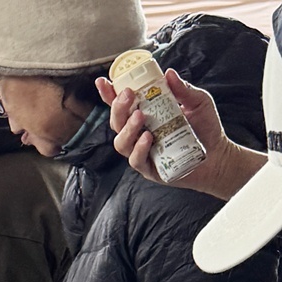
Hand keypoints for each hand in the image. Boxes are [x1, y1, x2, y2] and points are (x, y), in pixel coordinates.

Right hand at [95, 70, 261, 198]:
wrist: (219, 155)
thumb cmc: (205, 128)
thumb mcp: (198, 102)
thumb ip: (183, 89)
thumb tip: (169, 73)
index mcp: (144, 116)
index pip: (121, 105)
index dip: (108, 94)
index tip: (102, 81)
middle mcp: (137, 134)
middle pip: (116, 122)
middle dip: (117, 108)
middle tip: (128, 95)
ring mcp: (141, 152)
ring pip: (121, 142)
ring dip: (127, 128)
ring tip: (139, 116)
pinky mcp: (148, 169)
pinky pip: (135, 160)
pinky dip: (139, 148)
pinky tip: (147, 137)